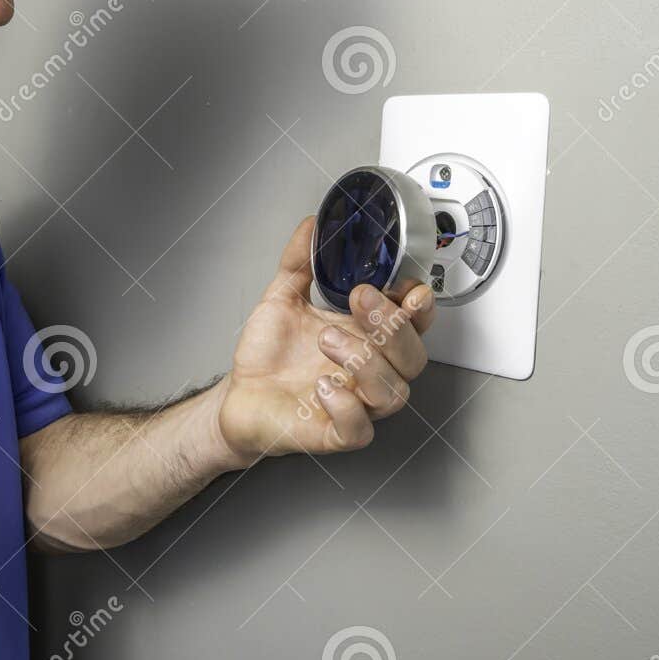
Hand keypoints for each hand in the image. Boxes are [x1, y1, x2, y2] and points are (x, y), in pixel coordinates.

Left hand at [213, 215, 435, 465]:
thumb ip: (299, 261)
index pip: (414, 324)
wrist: (237, 394)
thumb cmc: (269, 355)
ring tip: (327, 339)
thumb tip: (310, 226)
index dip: (421, 308)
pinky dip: (347, 407)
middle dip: (393, 327)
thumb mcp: (283, 298)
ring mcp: (356, 404)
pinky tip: (324, 386)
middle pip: (413, 357)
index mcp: (367, 338)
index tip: (407, 287)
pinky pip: (360, 430)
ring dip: (367, 361)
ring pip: (393, 393)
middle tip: (359, 299)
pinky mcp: (334, 434)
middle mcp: (369, 372)